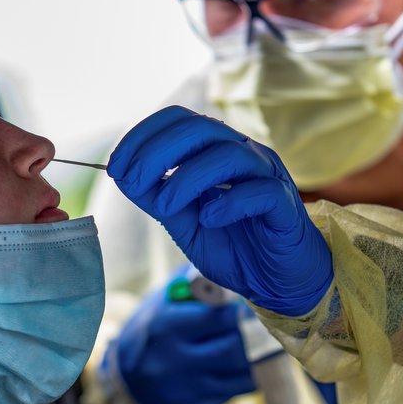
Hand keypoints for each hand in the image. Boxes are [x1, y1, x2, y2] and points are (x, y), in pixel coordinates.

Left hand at [107, 106, 332, 315]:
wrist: (278, 282)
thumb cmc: (234, 246)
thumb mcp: (184, 222)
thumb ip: (158, 197)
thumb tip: (123, 176)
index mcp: (217, 152)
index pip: (180, 121)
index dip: (144, 136)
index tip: (116, 165)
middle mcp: (244, 155)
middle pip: (201, 129)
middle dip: (158, 152)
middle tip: (132, 182)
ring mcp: (268, 177)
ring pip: (229, 154)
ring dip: (187, 179)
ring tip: (164, 208)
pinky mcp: (286, 206)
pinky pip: (260, 191)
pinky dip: (228, 202)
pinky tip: (209, 219)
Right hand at [107, 282, 254, 403]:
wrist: (128, 376)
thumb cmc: (156, 327)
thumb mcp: (165, 300)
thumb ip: (198, 286)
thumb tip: (237, 275)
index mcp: (165, 327)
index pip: (218, 318)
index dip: (241, 310)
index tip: (253, 305)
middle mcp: (173, 360)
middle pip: (234, 350)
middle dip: (256, 337)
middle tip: (268, 325)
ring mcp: (184, 389)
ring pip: (240, 376)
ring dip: (260, 360)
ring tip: (267, 344)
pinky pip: (234, 394)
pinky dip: (248, 378)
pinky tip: (251, 365)